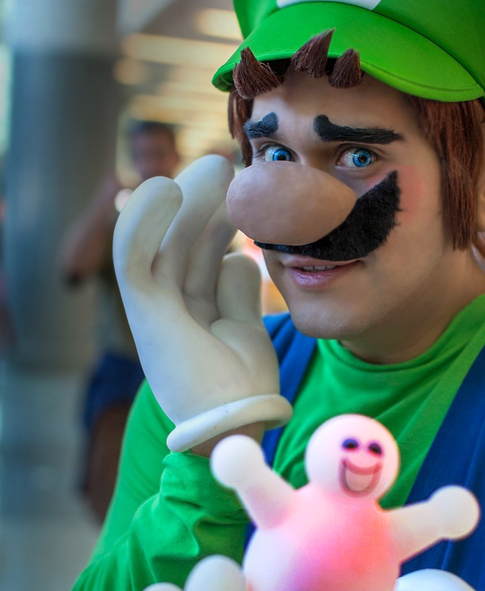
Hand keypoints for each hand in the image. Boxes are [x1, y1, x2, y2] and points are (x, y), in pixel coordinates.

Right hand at [113, 155, 292, 451]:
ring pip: (161, 242)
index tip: (245, 191)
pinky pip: (132, 256)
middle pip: (182, 243)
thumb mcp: (245, 329)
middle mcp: (168, 309)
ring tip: (214, 167)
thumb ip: (237, 294)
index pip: (199, 255)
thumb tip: (238, 257)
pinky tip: (166, 188)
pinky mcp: (143, 312)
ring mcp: (153, 310)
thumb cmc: (242, 387)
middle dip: (204, 203)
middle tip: (231, 166)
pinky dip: (143, 220)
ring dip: (184, 202)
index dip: (216, 220)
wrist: (237, 425)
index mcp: (191, 313)